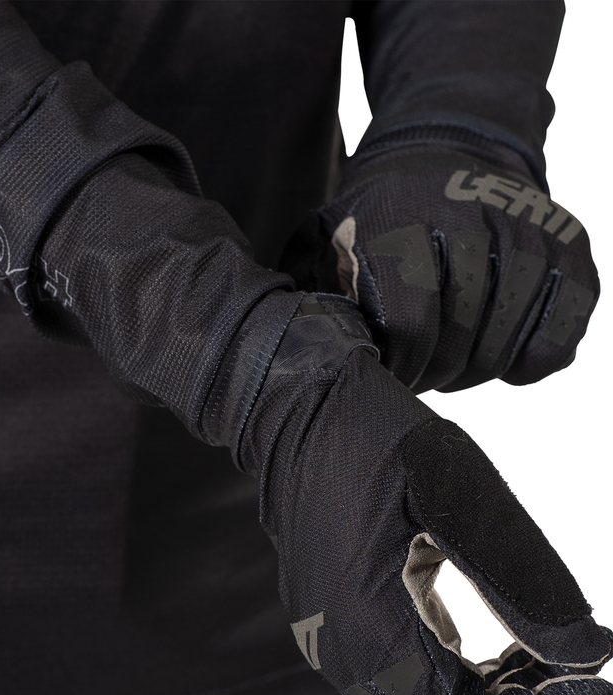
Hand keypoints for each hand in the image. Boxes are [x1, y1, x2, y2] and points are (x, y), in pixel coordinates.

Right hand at [207, 293, 612, 694]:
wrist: (297, 408)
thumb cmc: (378, 439)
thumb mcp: (464, 498)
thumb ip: (525, 585)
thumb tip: (593, 657)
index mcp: (369, 627)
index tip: (596, 687)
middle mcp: (338, 648)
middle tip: (569, 666)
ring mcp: (326, 635)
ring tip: (534, 652)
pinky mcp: (325, 617)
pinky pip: (393, 679)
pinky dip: (448, 677)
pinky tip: (481, 639)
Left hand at [280, 147, 598, 392]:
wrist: (448, 150)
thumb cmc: (376, 213)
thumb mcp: (325, 235)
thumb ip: (307, 287)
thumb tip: (296, 347)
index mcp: (403, 224)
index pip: (410, 328)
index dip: (400, 366)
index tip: (390, 369)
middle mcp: (472, 223)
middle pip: (459, 347)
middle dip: (432, 372)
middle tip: (418, 365)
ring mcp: (528, 234)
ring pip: (506, 350)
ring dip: (474, 369)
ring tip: (450, 354)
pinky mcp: (570, 249)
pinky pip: (557, 340)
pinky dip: (528, 358)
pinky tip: (497, 344)